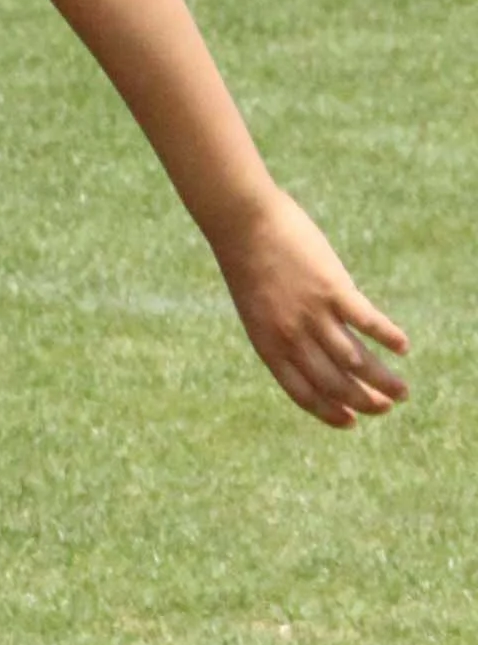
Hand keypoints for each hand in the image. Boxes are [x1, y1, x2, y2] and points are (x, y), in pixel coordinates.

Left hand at [213, 188, 408, 426]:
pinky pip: (367, 321)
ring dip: (382, 380)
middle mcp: (291, 337)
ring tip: (402, 392)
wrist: (242, 222)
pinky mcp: (332, 289)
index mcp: (268, 345)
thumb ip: (282, 329)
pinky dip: (388, 336)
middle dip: (363, 401)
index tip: (351, 422)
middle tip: (385, 408)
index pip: (302, 393)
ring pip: (355, 361)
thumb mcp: (257, 307)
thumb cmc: (247, 260)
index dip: (329, 412)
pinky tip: (403, 347)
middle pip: (334, 383)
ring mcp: (312, 314)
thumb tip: (313, 344)